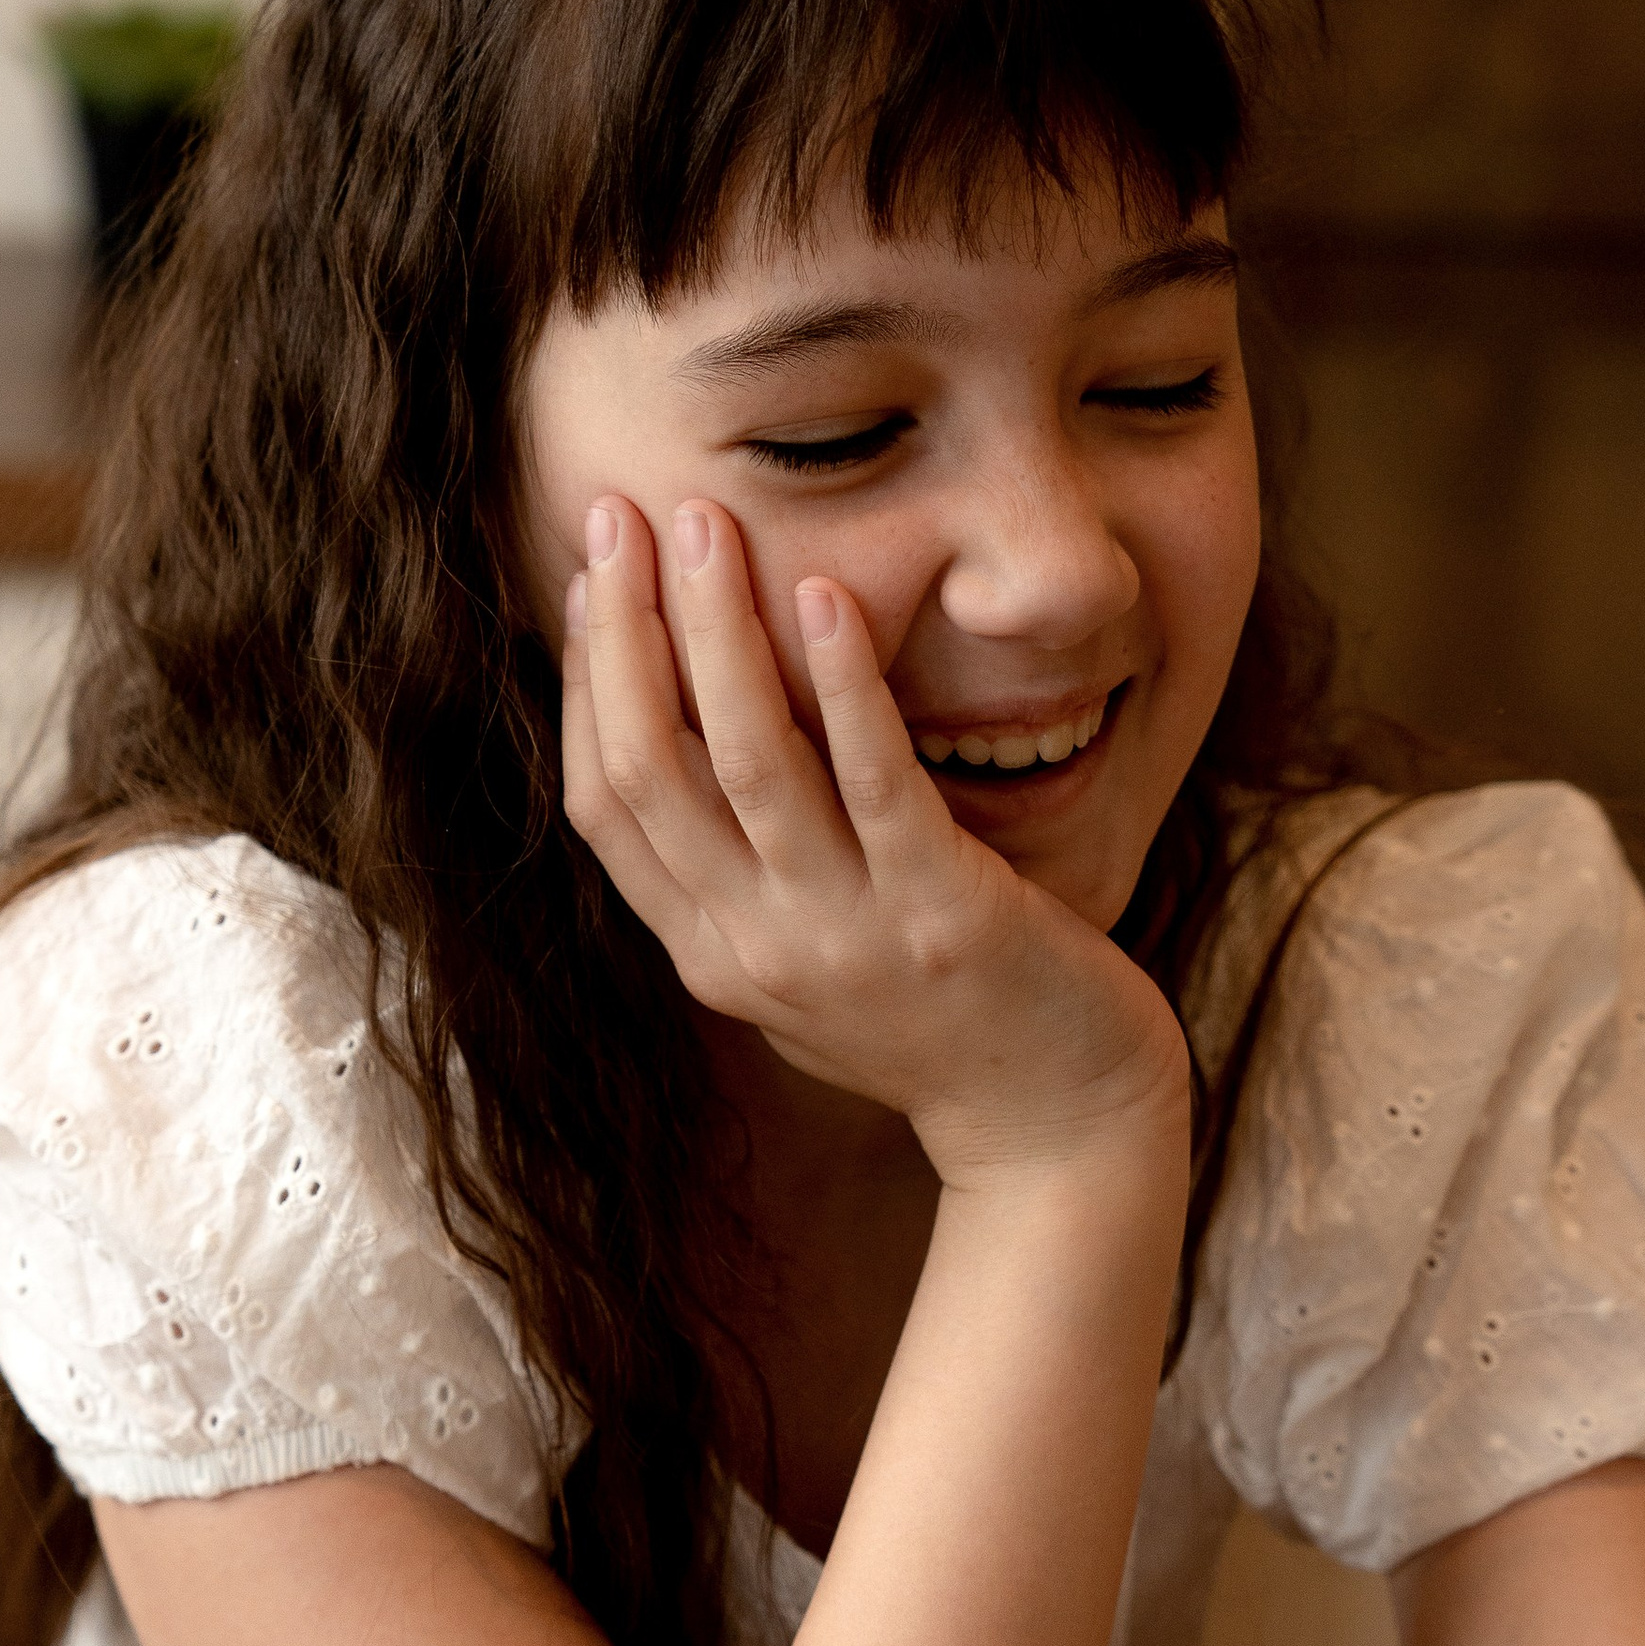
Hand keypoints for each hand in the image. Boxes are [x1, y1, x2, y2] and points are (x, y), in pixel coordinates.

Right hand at [558, 494, 1187, 1182]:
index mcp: (714, 955)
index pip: (606, 803)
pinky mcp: (942, 917)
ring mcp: (846, 937)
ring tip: (708, 524)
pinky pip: (874, 785)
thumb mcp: (808, 965)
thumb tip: (690, 754)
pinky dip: (845, 686)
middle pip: (651, 769)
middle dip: (626, 630)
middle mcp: (757, 950)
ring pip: (746, 763)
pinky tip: (828, 601)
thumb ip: (743, 880)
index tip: (586, 575)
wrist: (1058, 1132)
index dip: (587, 682)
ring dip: (718, 632)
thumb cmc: (942, 1028)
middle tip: (622, 513)